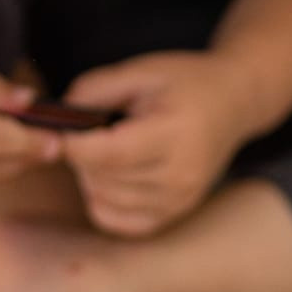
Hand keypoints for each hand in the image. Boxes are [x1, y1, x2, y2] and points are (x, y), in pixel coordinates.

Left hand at [60, 51, 251, 236]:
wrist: (233, 103)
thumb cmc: (185, 82)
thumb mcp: (141, 70)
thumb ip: (95, 88)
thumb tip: (59, 115)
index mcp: (177, 133)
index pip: (113, 153)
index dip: (76, 145)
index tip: (60, 129)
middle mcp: (182, 174)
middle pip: (105, 178)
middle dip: (81, 156)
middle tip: (86, 132)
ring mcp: (180, 200)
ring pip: (106, 200)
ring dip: (90, 176)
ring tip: (102, 149)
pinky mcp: (175, 214)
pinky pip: (118, 222)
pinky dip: (102, 201)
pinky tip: (109, 175)